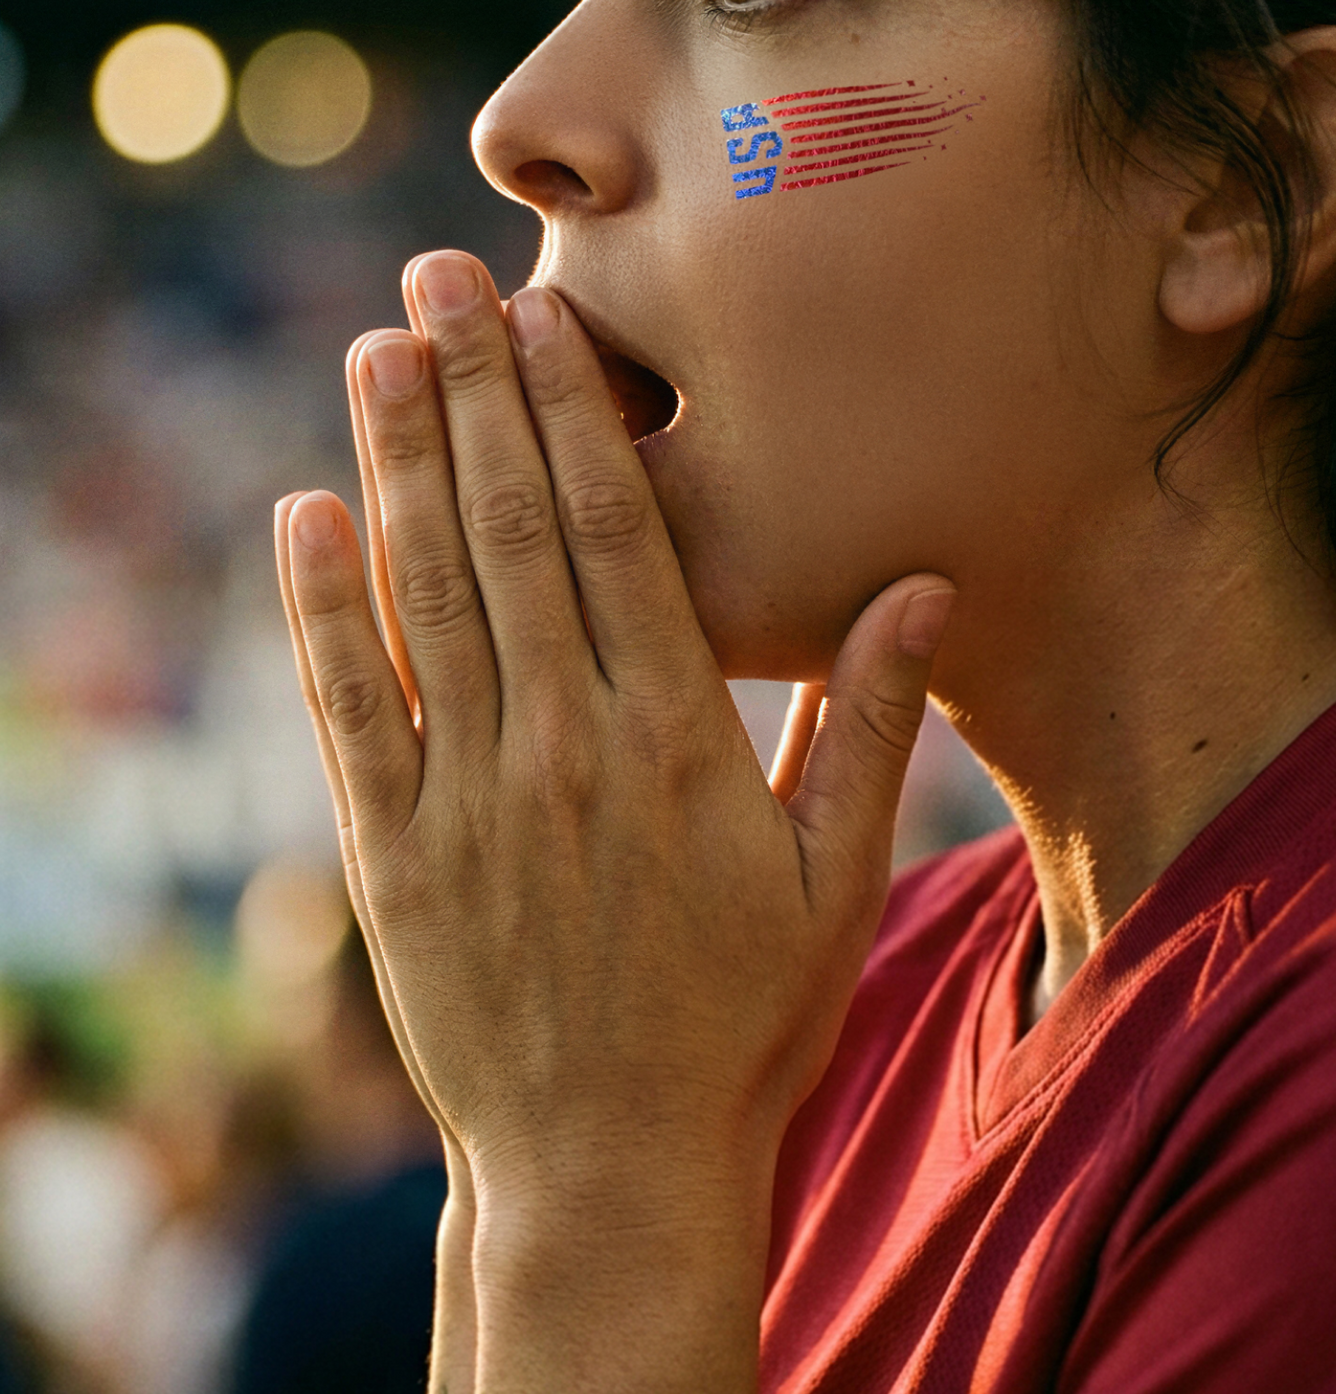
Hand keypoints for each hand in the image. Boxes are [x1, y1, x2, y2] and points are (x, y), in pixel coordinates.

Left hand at [275, 250, 953, 1391]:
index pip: (614, 535)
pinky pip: (347, 704)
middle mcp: (564, 745)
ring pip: (423, 592)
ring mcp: (467, 796)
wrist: (614, 1165)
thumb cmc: (745, 1019)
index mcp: (675, 738)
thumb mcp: (837, 877)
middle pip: (508, 531)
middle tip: (440, 278)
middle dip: (474, 392)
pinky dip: (321, 603)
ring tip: (376, 351)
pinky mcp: (390, 853)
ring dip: (394, 461)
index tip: (546, 319)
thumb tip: (922, 582)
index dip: (574, 416)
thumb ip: (874, 721)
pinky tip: (305, 511)